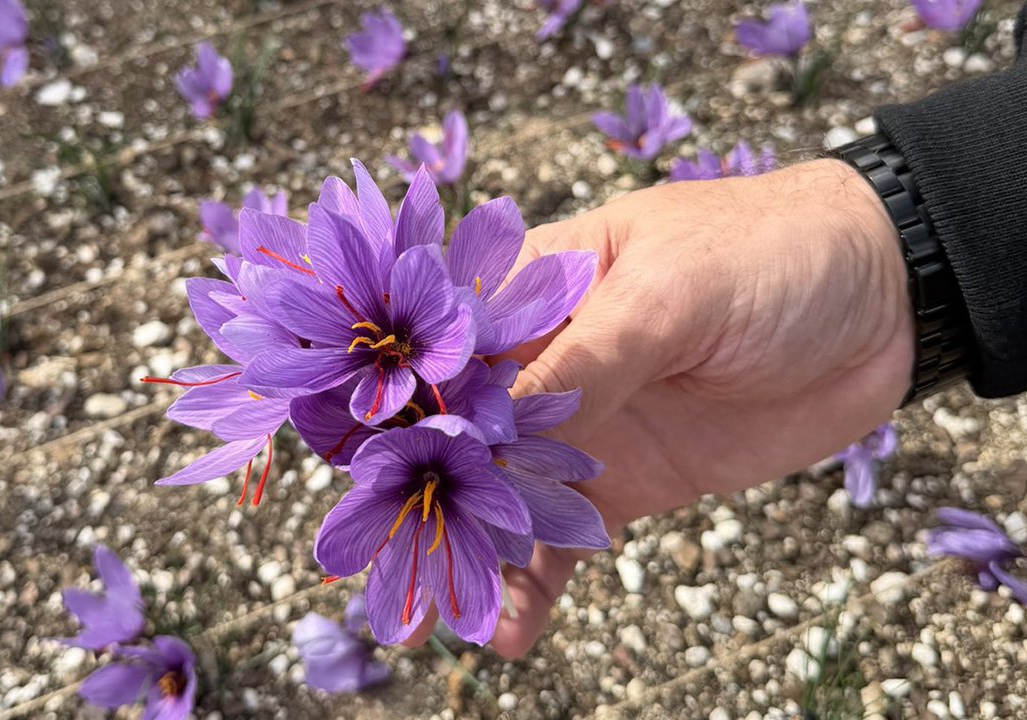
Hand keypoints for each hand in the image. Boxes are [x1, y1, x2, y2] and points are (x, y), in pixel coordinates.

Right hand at [407, 159, 913, 655]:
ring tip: (437, 617)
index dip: (400, 405)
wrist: (883, 305)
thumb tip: (492, 425)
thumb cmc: (772, 254)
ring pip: (503, 499)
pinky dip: (535, 586)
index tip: (360, 467)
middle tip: (384, 563)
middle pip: (460, 434)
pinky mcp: (623, 483)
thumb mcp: (676, 290)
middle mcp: (542, 361)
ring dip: (470, 555)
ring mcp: (581, 428)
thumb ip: (585, 357)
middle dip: (421, 495)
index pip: (444, 349)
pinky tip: (512, 632)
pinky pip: (565, 542)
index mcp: (536, 287)